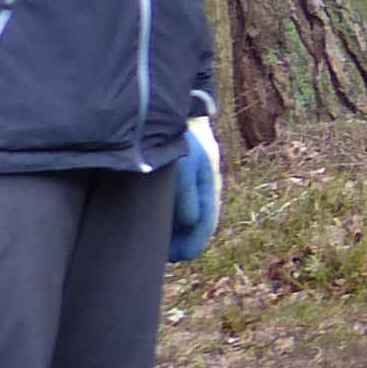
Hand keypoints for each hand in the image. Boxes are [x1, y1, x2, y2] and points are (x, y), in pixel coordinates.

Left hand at [168, 114, 223, 263]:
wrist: (178, 109)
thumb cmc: (182, 137)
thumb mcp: (185, 166)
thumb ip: (187, 194)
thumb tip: (192, 223)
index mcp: (209, 186)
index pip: (206, 223)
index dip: (194, 243)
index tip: (179, 257)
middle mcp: (204, 186)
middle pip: (198, 223)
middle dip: (184, 241)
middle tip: (166, 256)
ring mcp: (194, 181)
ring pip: (189, 215)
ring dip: (176, 231)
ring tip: (159, 244)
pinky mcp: (180, 176)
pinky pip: (179, 204)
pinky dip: (171, 217)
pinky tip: (157, 222)